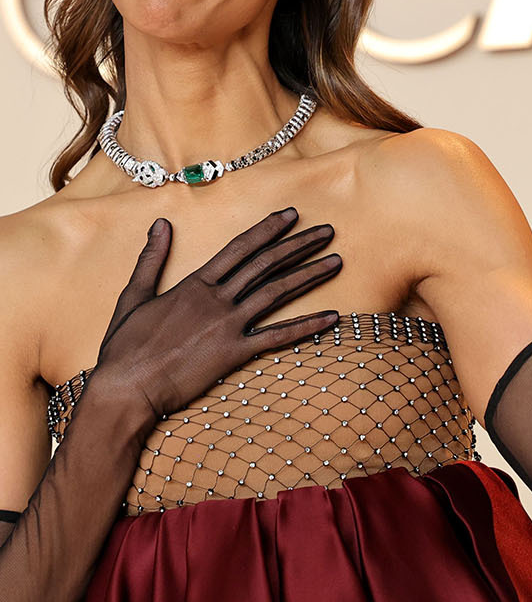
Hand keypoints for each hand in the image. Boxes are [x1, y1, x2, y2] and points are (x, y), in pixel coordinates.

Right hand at [90, 209, 343, 419]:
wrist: (126, 386)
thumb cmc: (125, 345)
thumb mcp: (134, 296)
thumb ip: (151, 258)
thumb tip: (160, 223)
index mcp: (194, 284)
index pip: (240, 248)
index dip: (268, 229)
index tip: (292, 215)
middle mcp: (216, 299)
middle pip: (266, 265)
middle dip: (299, 245)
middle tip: (327, 232)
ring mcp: (228, 326)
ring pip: (277, 293)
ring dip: (310, 276)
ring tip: (336, 262)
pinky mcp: (234, 353)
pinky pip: (278, 337)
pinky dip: (307, 326)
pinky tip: (332, 317)